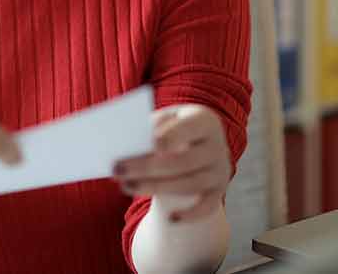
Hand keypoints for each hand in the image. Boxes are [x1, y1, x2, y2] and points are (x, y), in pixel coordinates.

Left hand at [113, 104, 230, 221]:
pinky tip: (170, 218)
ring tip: (126, 186)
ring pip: (189, 185)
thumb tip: (123, 146)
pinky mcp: (218, 192)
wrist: (198, 146)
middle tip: (118, 170)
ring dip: (155, 188)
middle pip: (182, 161)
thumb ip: (149, 130)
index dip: (172, 137)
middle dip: (147, 167)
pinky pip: (207, 207)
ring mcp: (219, 170)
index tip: (153, 144)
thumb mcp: (164, 122)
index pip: (188, 128)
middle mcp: (216, 145)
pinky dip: (190, 214)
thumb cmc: (173, 131)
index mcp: (203, 119)